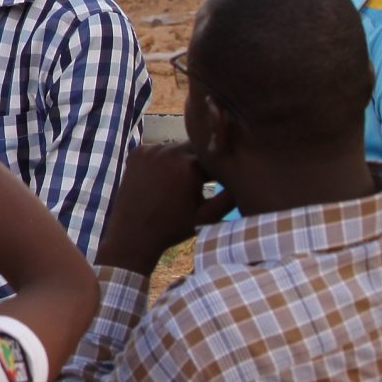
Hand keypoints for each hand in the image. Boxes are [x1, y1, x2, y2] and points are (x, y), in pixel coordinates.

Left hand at [96, 143, 232, 275]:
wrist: (133, 233)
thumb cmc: (174, 227)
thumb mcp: (208, 216)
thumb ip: (230, 197)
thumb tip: (248, 180)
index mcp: (189, 166)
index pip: (215, 158)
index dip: (221, 168)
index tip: (223, 179)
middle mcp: (169, 152)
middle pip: (197, 148)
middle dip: (202, 161)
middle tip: (203, 179)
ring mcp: (150, 150)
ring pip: (178, 148)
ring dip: (184, 159)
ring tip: (183, 179)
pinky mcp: (136, 152)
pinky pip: (159, 149)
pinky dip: (165, 159)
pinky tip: (165, 176)